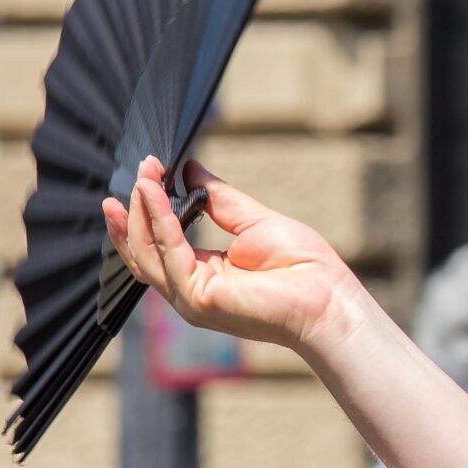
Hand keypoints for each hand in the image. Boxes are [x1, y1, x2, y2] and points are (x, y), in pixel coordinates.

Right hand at [103, 157, 363, 353]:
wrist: (329, 299)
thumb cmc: (304, 267)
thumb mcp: (254, 221)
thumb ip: (218, 199)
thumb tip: (189, 169)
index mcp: (203, 274)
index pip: (157, 245)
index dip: (147, 210)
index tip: (146, 173)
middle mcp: (190, 290)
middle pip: (144, 250)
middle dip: (138, 207)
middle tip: (142, 167)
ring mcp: (191, 298)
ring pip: (147, 254)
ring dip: (142, 211)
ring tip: (143, 176)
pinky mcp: (199, 299)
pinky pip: (170, 255)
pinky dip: (160, 221)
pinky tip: (156, 194)